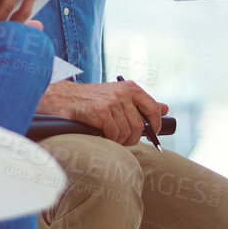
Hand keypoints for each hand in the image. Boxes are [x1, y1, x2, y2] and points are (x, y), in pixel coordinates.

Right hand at [40, 80, 167, 146]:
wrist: (62, 98)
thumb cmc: (91, 101)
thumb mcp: (118, 97)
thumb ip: (141, 103)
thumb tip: (165, 108)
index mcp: (130, 88)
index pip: (153, 109)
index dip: (155, 125)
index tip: (151, 134)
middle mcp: (123, 93)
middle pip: (139, 127)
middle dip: (132, 138)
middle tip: (121, 139)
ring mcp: (112, 102)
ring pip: (126, 132)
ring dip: (118, 140)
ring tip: (108, 135)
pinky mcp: (101, 112)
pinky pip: (113, 134)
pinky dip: (108, 139)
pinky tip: (100, 133)